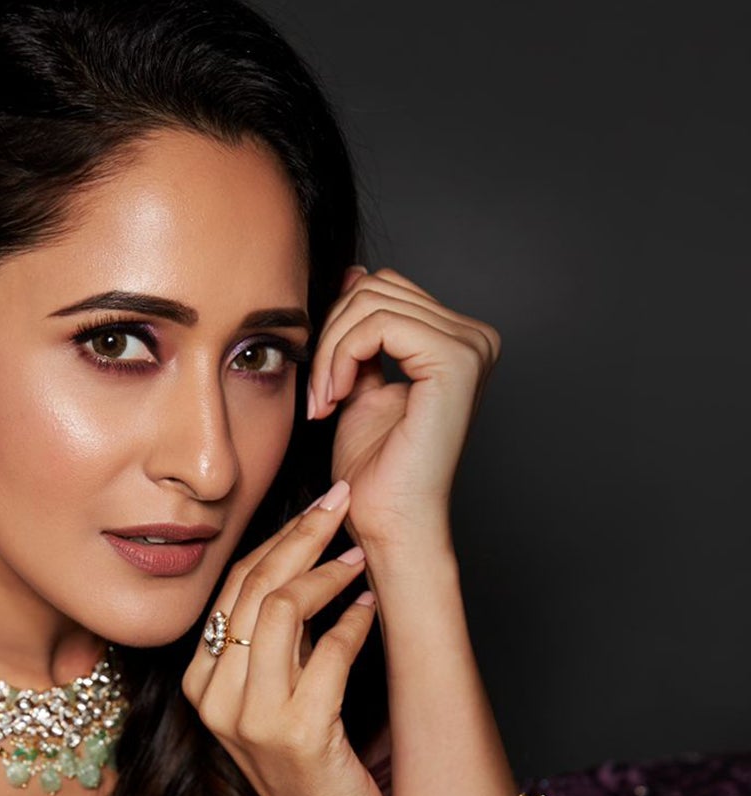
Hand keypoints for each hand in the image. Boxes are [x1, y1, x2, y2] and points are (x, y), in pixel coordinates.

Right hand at [182, 486, 388, 795]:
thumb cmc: (307, 767)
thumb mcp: (275, 696)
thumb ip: (276, 643)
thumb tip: (306, 566)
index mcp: (201, 682)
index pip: (231, 587)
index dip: (276, 538)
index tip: (318, 507)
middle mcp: (215, 697)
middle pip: (252, 587)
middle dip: (302, 535)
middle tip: (342, 503)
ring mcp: (251, 718)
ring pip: (279, 610)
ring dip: (327, 574)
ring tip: (361, 557)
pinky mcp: (298, 734)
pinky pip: (327, 654)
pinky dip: (355, 623)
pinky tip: (372, 609)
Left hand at [307, 266, 500, 552]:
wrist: (390, 522)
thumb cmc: (377, 470)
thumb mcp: (360, 383)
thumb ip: (361, 334)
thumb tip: (355, 273)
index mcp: (459, 341)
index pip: (385, 290)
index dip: (339, 329)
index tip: (324, 385)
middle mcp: (475, 338)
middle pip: (377, 287)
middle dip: (332, 337)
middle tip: (320, 395)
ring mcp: (471, 346)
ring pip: (371, 301)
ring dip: (331, 351)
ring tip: (325, 400)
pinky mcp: (455, 360)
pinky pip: (377, 324)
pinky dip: (341, 357)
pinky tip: (335, 398)